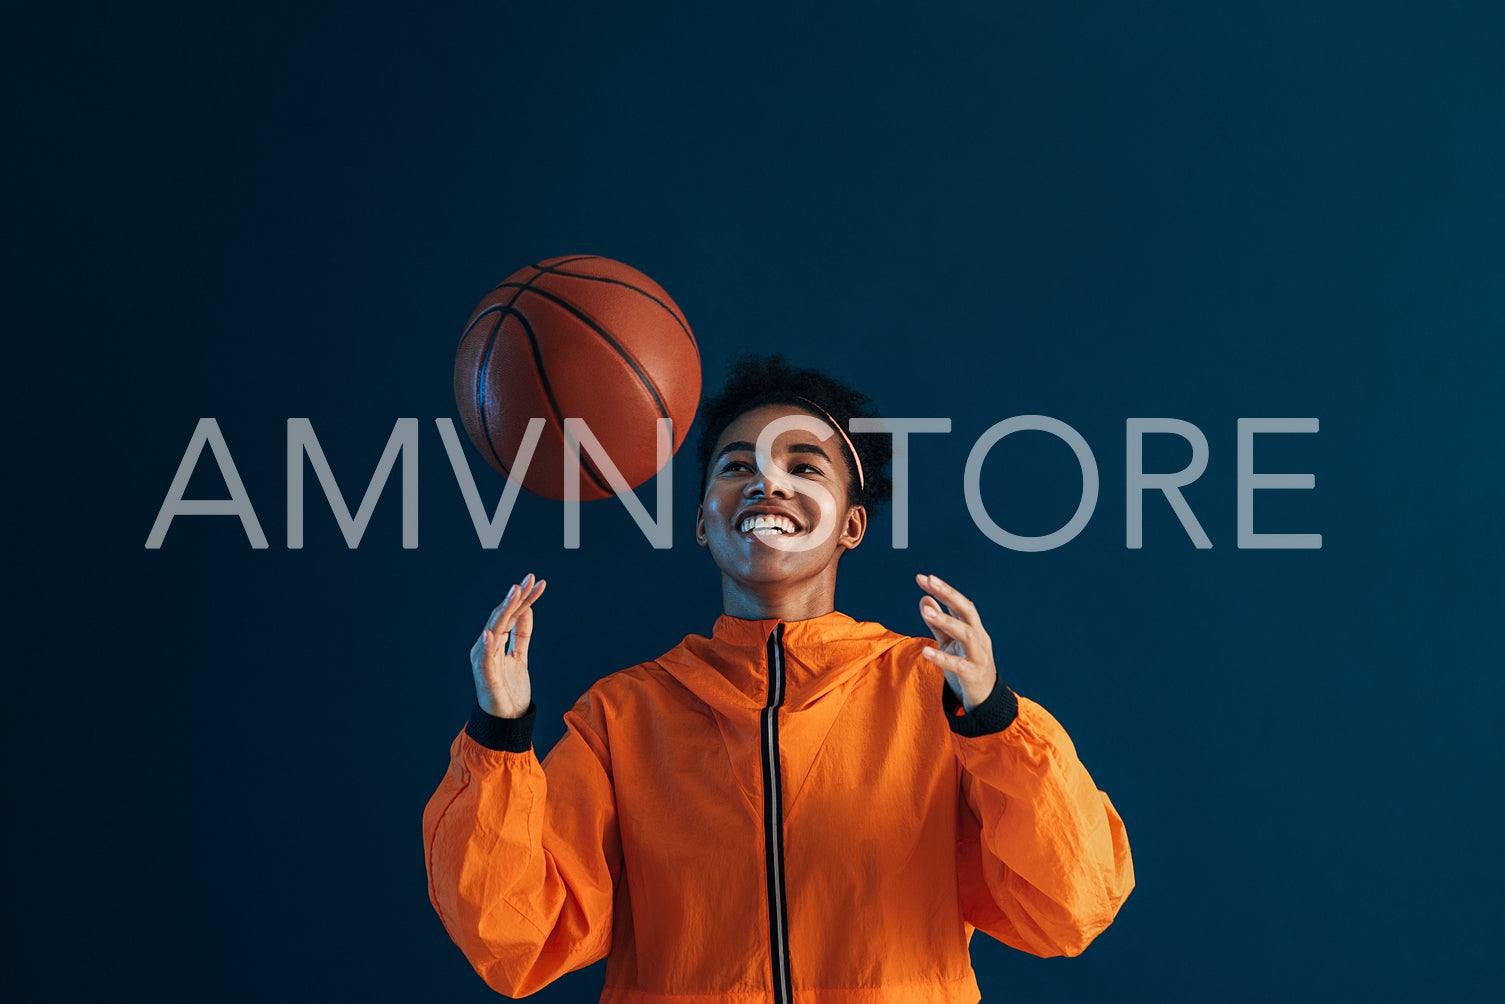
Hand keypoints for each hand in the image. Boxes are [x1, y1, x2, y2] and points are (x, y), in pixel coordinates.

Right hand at [470, 572, 546, 718]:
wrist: (506, 721)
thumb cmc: (510, 689)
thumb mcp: (520, 656)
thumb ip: (522, 634)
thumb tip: (527, 608)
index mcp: (494, 642)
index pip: (510, 614)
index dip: (523, 598)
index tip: (537, 582)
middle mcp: (486, 647)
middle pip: (502, 616)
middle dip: (516, 597)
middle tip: (528, 579)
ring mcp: (484, 661)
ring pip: (495, 630)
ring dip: (504, 611)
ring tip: (514, 593)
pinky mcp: (485, 677)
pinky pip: (485, 660)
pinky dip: (487, 645)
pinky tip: (490, 633)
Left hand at [916, 573, 998, 711]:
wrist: (984, 698)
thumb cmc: (966, 665)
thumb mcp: (949, 642)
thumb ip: (937, 623)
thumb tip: (924, 598)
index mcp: (973, 627)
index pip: (959, 604)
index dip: (943, 590)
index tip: (923, 578)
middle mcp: (979, 638)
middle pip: (967, 611)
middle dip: (949, 594)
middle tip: (930, 581)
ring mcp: (978, 656)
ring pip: (966, 634)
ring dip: (946, 621)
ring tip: (926, 613)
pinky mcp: (973, 674)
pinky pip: (958, 665)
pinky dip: (942, 658)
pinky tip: (925, 652)